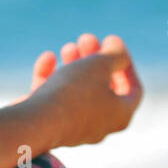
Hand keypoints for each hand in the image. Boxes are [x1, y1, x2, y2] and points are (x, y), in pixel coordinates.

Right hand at [26, 33, 142, 147]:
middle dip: (95, 59)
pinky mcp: (49, 126)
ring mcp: (73, 128)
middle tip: (86, 39)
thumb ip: (115, 55)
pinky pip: (55, 99)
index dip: (126, 64)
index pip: (133, 90)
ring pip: (77, 91)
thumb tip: (118, 52)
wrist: (34, 124)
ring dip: (75, 65)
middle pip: (103, 87)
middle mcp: (100, 126)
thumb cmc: (74, 93)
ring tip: (69, 47)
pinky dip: (53, 77)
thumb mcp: (100, 64)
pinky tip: (48, 58)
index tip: (112, 43)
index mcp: (120, 116)